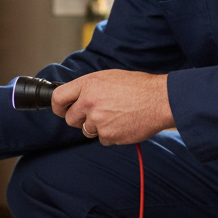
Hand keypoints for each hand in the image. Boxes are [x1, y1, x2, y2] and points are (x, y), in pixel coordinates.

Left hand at [51, 70, 174, 144]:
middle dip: (80, 120)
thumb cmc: (139, 86)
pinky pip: (103, 139)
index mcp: (88, 84)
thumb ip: (90, 87)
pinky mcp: (108, 135)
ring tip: (116, 116)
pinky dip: (111, 135)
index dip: (58, 107)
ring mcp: (98, 120)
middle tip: (96, 115)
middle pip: (70, 119)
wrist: (160, 100)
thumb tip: (77, 97)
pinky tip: (123, 124)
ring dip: (98, 127)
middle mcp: (89, 102)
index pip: (58, 98)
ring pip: (87, 131)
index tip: (61, 110)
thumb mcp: (109, 77)